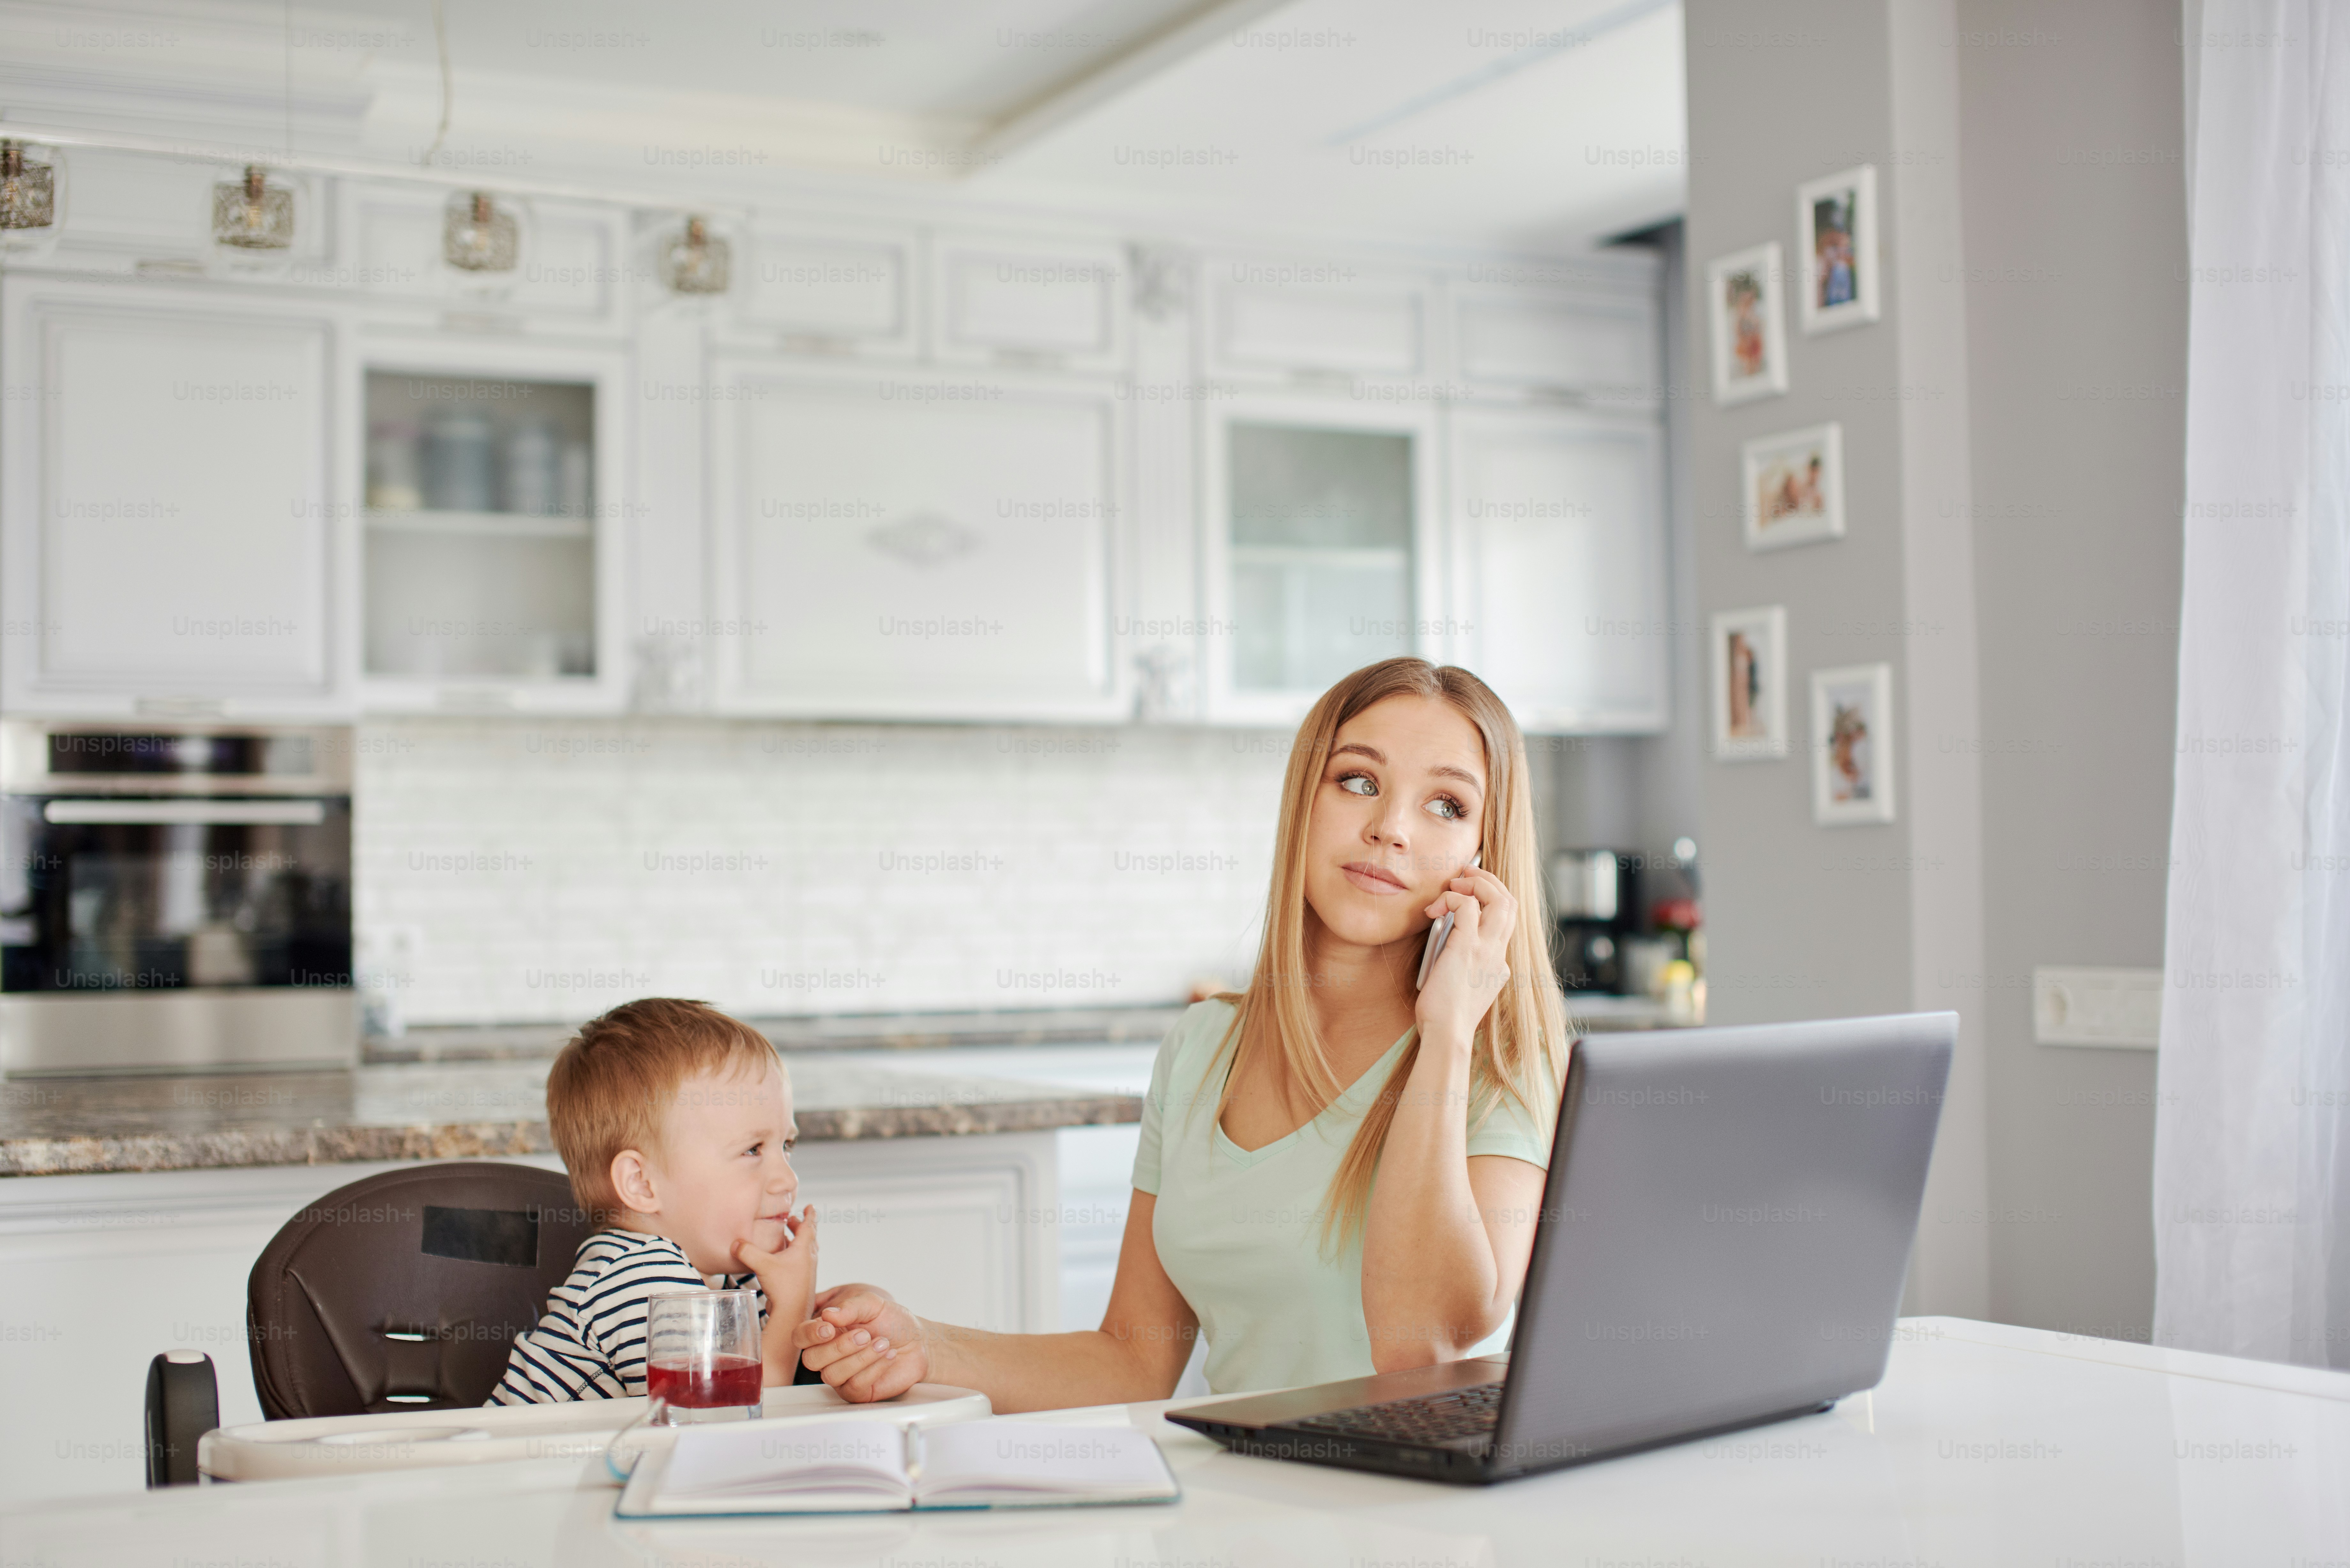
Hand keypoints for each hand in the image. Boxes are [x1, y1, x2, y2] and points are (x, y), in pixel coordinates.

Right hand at [735, 1205, 817, 1385]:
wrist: (792, 1315)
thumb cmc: (784, 1288)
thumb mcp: (762, 1265)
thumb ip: (747, 1251)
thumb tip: (735, 1243)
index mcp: (804, 1249)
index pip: (809, 1226)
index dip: (809, 1215)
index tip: (810, 1206)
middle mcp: (808, 1259)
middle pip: (807, 1237)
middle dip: (799, 1227)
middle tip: (792, 1219)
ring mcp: (806, 1271)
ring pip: (803, 1251)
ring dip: (796, 1242)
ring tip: (785, 1238)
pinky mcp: (800, 1282)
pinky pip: (798, 1264)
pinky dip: (791, 1257)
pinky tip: (780, 1261)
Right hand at [792, 1284, 928, 1401]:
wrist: (918, 1340)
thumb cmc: (892, 1320)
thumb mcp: (873, 1303)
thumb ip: (850, 1306)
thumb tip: (828, 1315)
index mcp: (826, 1330)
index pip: (800, 1336)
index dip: (810, 1334)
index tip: (829, 1328)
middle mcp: (828, 1354)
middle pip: (812, 1359)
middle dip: (839, 1347)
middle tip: (864, 1334)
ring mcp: (841, 1374)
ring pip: (831, 1374)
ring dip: (859, 1358)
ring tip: (882, 1343)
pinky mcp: (856, 1391)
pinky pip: (853, 1386)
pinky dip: (872, 1369)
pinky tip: (887, 1356)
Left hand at [1415, 864, 1513, 1050]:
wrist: (1447, 1035)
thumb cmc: (1445, 1018)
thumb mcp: (1463, 989)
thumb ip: (1465, 968)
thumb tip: (1451, 951)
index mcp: (1499, 965)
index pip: (1505, 922)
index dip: (1489, 900)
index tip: (1466, 894)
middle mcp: (1499, 954)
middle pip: (1511, 903)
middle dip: (1490, 881)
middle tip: (1465, 875)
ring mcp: (1487, 949)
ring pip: (1500, 898)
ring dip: (1477, 882)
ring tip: (1454, 884)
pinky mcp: (1467, 947)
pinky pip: (1467, 905)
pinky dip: (1451, 898)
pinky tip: (1434, 909)